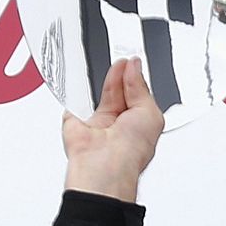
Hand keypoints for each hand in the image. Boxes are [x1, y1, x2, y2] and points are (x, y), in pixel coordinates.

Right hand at [62, 57, 163, 202]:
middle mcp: (120, 122)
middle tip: (125, 61)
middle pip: (120, 89)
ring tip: (115, 66)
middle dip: (123, 73)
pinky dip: (80, 87)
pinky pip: (76, 98)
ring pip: (101, 90)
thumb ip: (140, 87)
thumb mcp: (149, 111)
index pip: (139, 94)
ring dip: (107, 78)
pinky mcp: (76, 121)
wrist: (104, 164)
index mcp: (140, 123)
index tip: (136, 62)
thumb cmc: (132, 150)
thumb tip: (134, 68)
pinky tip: (89, 75)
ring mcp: (98, 121)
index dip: (138, 77)